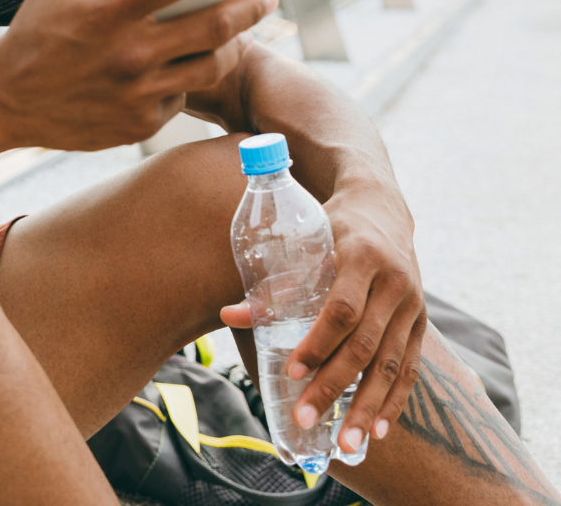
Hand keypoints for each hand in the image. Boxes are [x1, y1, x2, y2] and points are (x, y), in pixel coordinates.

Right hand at [0, 0, 277, 152]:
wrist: (5, 99)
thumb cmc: (35, 31)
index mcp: (110, 10)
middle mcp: (130, 53)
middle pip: (217, 24)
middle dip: (253, 3)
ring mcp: (138, 94)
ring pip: (212, 64)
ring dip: (236, 42)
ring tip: (241, 28)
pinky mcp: (140, 124)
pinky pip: (183, 93)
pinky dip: (189, 73)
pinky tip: (185, 61)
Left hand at [221, 178, 426, 451]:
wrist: (381, 206)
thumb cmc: (330, 223)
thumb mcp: (305, 240)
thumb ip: (274, 282)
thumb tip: (228, 316)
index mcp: (362, 256)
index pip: (341, 309)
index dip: (317, 342)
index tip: (290, 369)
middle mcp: (394, 282)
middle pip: (365, 344)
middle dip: (334, 385)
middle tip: (305, 418)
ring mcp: (413, 305)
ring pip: (391, 364)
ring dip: (367, 406)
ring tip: (346, 443)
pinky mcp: (421, 322)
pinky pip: (410, 367)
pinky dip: (394, 400)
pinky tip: (377, 429)